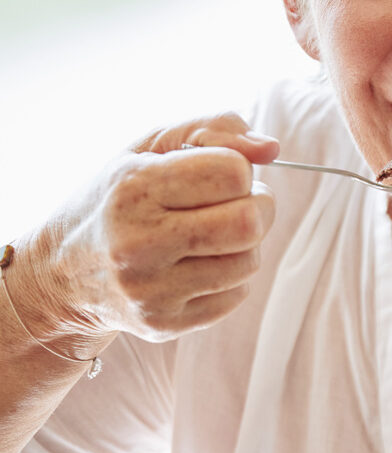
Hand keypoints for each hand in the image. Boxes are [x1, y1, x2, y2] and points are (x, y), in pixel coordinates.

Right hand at [11, 112, 278, 354]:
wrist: (61, 271)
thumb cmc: (119, 197)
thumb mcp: (152, 147)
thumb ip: (215, 128)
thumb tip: (271, 148)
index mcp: (133, 187)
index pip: (233, 173)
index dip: (239, 169)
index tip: (220, 174)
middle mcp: (138, 242)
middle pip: (248, 222)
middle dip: (258, 206)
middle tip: (236, 204)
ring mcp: (149, 290)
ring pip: (248, 261)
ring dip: (245, 244)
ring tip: (213, 235)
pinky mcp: (163, 324)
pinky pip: (237, 295)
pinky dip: (230, 277)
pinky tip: (199, 265)